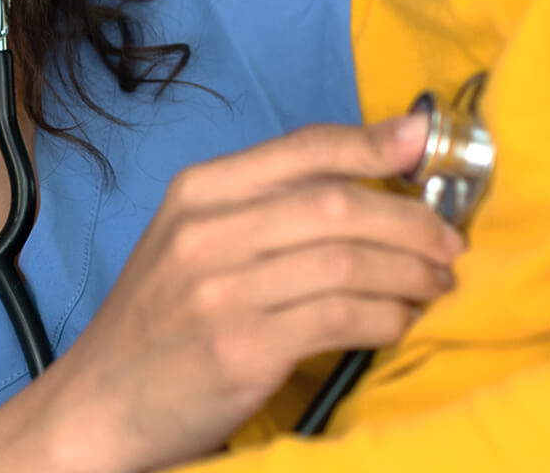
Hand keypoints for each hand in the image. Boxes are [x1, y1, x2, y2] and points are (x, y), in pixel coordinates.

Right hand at [23, 116, 461, 472]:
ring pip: (347, 261)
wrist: (100, 404)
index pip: (302, 149)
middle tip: (449, 243)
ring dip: (410, 272)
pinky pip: (341, 318)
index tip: (428, 145)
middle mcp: (206, 232)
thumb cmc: (160, 323)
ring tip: (436, 284)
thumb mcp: (193, 242)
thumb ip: (267, 205)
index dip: (374, 143)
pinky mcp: (242, 348)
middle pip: (336, 204)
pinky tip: (399, 323)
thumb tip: (369, 166)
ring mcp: (221, 290)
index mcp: (197, 193)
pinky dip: (386, 318)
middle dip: (410, 221)